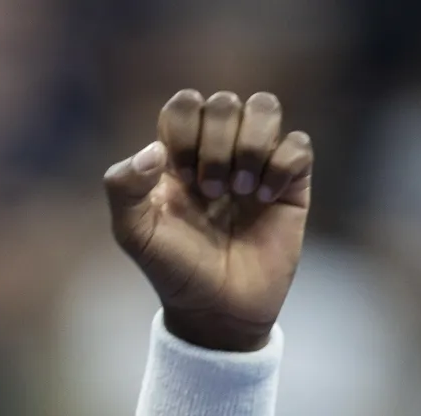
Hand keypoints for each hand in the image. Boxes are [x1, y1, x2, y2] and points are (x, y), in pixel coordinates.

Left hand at [104, 91, 313, 350]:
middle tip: (210, 191)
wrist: (216, 308)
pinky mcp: (290, 183)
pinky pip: (298, 144)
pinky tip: (265, 200)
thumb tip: (154, 150)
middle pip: (224, 102)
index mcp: (176, 154)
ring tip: (239, 192)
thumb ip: (122, 188)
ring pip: (265, 107)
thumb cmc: (172, 269)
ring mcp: (255, 163)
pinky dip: (281, 168)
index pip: (184, 104)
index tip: (177, 175)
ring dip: (251, 146)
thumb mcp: (134, 234)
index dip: (183, 129)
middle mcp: (217, 150)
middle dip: (215, 144)